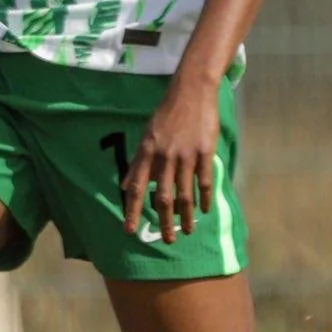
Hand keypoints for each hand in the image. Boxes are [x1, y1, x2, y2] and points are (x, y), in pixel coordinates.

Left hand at [122, 76, 220, 243]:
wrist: (191, 91)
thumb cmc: (167, 114)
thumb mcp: (146, 136)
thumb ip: (138, 163)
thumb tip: (126, 186)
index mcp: (147, 152)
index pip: (135, 188)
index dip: (131, 211)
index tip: (128, 230)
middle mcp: (164, 156)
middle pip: (162, 197)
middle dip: (163, 222)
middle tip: (167, 240)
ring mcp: (186, 155)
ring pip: (185, 194)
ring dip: (186, 216)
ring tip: (187, 231)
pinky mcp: (205, 152)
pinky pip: (204, 181)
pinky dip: (204, 198)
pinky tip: (204, 210)